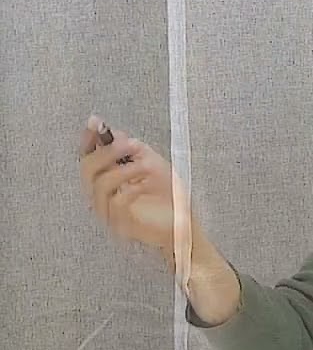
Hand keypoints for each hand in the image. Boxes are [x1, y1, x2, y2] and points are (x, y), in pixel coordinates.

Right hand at [78, 116, 241, 324]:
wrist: (187, 225)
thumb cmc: (171, 197)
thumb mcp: (154, 165)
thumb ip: (134, 150)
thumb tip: (115, 132)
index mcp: (109, 181)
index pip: (88, 158)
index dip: (89, 141)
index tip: (95, 123)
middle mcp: (104, 197)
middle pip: (87, 170)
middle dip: (106, 151)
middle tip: (130, 144)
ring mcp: (110, 212)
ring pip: (99, 185)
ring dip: (123, 168)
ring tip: (144, 164)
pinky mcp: (122, 224)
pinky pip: (116, 202)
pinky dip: (130, 187)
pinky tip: (145, 183)